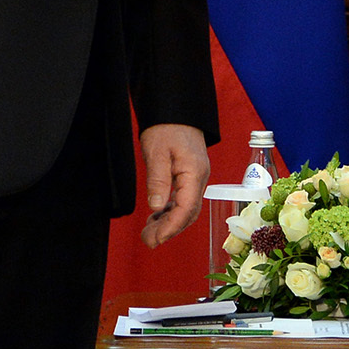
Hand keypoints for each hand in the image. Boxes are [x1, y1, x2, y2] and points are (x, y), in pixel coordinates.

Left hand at [139, 123, 210, 247]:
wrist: (175, 108)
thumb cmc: (167, 126)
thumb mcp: (156, 152)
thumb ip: (158, 180)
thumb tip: (156, 207)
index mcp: (194, 172)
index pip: (186, 208)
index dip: (171, 227)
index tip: (156, 238)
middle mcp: (199, 178)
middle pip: (188, 213)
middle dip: (169, 230)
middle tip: (148, 240)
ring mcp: (196, 177)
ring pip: (186, 208)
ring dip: (169, 222)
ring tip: (149, 231)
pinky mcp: (190, 175)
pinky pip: (183, 199)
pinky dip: (171, 211)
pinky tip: (157, 216)